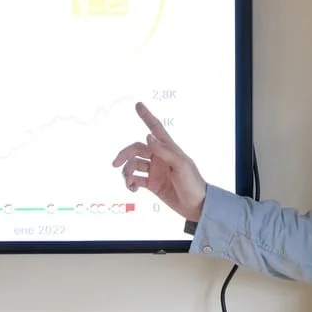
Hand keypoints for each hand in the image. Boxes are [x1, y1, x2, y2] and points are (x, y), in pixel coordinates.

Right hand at [112, 101, 206, 221]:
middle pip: (136, 149)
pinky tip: (132, 189)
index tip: (138, 105)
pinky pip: (136, 180)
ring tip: (129, 182)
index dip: (147, 116)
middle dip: (124, 154)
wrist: (196, 206)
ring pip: (133, 165)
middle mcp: (159, 157)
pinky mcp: (152, 184)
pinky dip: (130, 183)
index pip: (155, 128)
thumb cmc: (192, 183)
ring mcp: (155, 171)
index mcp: (168, 149)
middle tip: (115, 164)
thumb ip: (164, 151)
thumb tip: (147, 137)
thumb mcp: (181, 165)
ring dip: (127, 172)